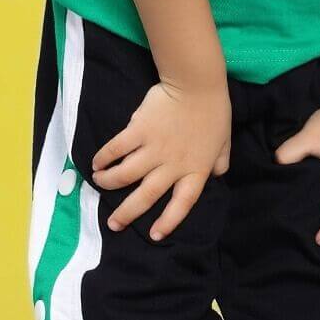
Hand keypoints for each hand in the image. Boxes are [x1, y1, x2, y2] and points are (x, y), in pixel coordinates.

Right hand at [90, 79, 230, 239]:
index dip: (168, 221)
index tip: (155, 236)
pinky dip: (104, 158)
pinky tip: (96, 163)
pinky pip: (117, 149)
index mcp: (195, 170)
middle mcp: (172, 165)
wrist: (196, 84)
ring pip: (126, 174)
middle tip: (113, 224)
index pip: (182, 204)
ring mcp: (154, 149)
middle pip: (147, 195)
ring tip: (99, 184)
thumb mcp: (224, 140)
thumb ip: (220, 160)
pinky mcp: (138, 131)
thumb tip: (219, 174)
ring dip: (109, 182)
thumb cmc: (213, 110)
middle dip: (127, 213)